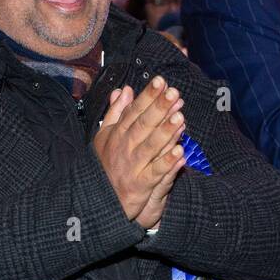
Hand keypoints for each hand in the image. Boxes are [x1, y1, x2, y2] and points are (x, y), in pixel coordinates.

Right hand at [92, 77, 185, 226]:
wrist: (98, 199)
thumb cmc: (105, 163)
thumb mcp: (105, 135)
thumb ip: (116, 112)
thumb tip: (124, 89)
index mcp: (118, 133)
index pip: (134, 110)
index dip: (148, 96)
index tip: (161, 81)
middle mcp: (125, 146)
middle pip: (144, 124)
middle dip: (159, 108)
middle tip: (174, 93)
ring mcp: (133, 165)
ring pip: (151, 146)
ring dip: (166, 132)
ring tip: (180, 117)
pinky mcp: (141, 184)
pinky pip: (155, 172)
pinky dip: (167, 163)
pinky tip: (181, 153)